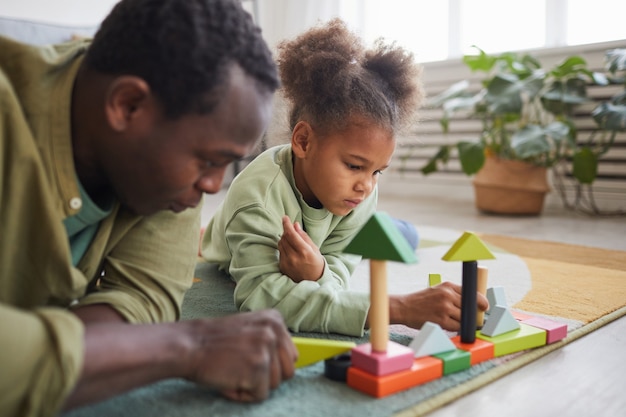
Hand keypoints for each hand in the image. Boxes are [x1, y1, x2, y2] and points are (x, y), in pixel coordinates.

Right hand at [64, 308, 296, 409]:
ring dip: (252, 386)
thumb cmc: (214, 342)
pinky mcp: (258, 369)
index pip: (292, 355)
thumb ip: (270, 340)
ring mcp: (267, 349)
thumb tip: (292, 362)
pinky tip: (227, 380)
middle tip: (240, 368)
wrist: (188, 345)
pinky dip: (242, 395)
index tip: (248, 358)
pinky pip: (259, 396)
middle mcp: (274, 331)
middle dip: (266, 378)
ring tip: (232, 371)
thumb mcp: (249, 328)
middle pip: (288, 372)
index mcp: (275, 319)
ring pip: (274, 385)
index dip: (271, 365)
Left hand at [277, 216, 324, 281]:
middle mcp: (294, 257)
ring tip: (292, 242)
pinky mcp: (282, 267)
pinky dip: (284, 248)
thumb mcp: (314, 249)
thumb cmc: (316, 263)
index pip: (291, 234)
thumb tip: (295, 225)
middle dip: (287, 231)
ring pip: (280, 244)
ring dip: (284, 239)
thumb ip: (304, 236)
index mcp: (304, 252)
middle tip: (292, 231)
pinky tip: (291, 251)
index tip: (285, 217)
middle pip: (284, 238)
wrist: (313, 281)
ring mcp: (287, 263)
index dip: (286, 224)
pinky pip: (280, 252)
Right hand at [388, 282, 488, 331]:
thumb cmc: (420, 300)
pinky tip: (449, 325)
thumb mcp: (437, 290)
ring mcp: (445, 308)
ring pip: (464, 318)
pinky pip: (457, 327)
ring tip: (454, 321)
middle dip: (472, 314)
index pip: (472, 293)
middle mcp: (447, 295)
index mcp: (448, 286)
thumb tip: (472, 303)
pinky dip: (456, 328)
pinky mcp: (441, 320)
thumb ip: (453, 294)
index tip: (484, 307)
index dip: (481, 302)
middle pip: (470, 307)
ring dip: (462, 322)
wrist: (403, 307)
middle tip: (472, 319)